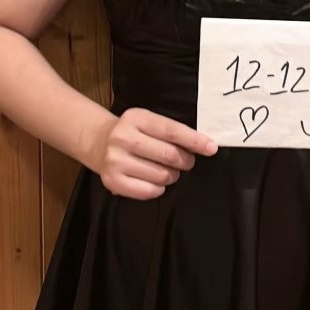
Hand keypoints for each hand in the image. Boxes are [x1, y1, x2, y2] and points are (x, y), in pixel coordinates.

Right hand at [95, 108, 217, 199]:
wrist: (98, 142)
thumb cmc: (133, 132)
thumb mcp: (148, 122)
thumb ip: (172, 131)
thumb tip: (204, 145)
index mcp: (136, 118)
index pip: (172, 131)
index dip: (194, 141)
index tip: (211, 148)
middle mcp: (123, 138)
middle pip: (169, 155)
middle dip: (185, 161)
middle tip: (186, 161)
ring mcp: (115, 160)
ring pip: (162, 176)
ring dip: (172, 176)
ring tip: (166, 170)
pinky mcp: (112, 181)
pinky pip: (149, 191)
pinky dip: (158, 188)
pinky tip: (153, 180)